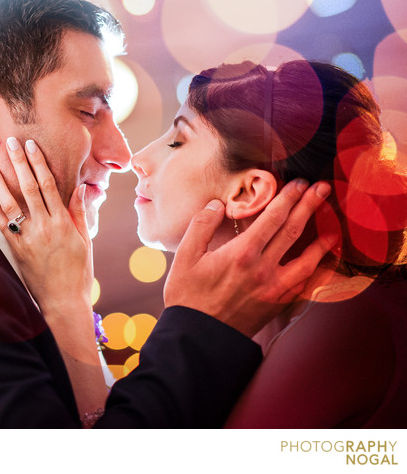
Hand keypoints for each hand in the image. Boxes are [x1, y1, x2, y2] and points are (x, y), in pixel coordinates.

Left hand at [0, 137, 92, 313]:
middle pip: (29, 188)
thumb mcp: (85, 240)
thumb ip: (79, 213)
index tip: (32, 146)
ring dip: (0, 182)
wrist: (64, 302)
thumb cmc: (78, 271)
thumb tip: (80, 187)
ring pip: (11, 204)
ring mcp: (28, 239)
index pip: (49, 185)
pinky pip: (2, 226)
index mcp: (63, 222)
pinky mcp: (17, 251)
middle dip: (19, 163)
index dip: (39, 163)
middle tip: (11, 142)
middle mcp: (44, 227)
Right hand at [164, 179, 335, 336]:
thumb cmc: (188, 296)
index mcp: (241, 253)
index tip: (297, 184)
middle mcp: (263, 269)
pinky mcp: (278, 304)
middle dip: (309, 206)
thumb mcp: (185, 257)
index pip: (272, 218)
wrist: (199, 336)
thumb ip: (202, 226)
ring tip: (333, 226)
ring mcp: (274, 288)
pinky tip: (322, 264)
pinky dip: (317, 271)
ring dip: (321, 239)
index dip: (287, 198)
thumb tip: (217, 205)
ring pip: (307, 259)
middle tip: (322, 189)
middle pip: (293, 231)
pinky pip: (304, 284)